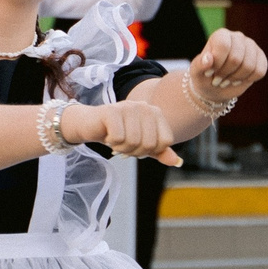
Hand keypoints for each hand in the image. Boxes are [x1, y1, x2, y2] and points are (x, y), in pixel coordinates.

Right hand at [60, 100, 181, 164]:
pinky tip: (107, 135)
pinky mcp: (112, 111)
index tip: (138, 145)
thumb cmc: (118, 134)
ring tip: (116, 140)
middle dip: (135, 151)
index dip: (151, 151)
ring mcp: (128, 107)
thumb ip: (159, 152)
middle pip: (150, 144)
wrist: (91, 125)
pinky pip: (118, 138)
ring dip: (122, 148)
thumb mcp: (141, 144)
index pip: (165, 142)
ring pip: (134, 142)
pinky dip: (112, 143)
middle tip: (124, 144)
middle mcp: (144, 106)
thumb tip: (177, 162)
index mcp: (156, 112)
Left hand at [184, 27, 267, 101]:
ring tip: (227, 80)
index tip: (209, 73)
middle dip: (225, 74)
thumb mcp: (197, 72)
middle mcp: (238, 37)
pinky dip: (248, 80)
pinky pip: (260, 71)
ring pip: (249, 66)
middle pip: (236, 59)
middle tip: (217, 80)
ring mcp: (251, 46)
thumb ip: (200, 64)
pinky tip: (239, 79)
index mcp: (221, 35)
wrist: (216, 87)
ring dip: (236, 79)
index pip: (223, 46)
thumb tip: (209, 59)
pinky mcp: (261, 57)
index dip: (217, 64)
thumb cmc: (205, 76)